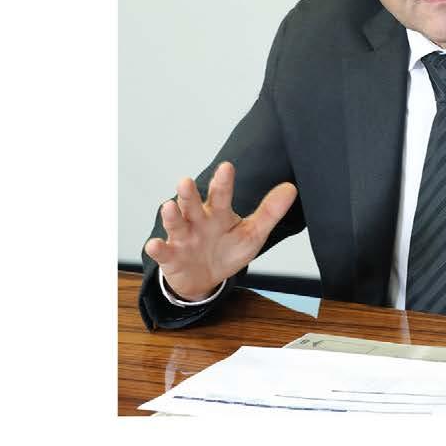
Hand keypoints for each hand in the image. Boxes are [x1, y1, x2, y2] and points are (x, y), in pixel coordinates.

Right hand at [145, 162, 297, 301]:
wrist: (203, 278)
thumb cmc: (226, 250)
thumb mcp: (252, 234)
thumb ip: (269, 213)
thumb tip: (291, 189)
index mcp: (218, 213)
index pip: (221, 195)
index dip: (224, 182)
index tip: (227, 167)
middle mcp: (197, 220)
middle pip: (192, 204)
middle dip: (188, 194)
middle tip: (186, 181)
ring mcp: (182, 237)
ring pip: (175, 223)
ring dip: (171, 215)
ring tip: (168, 206)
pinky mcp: (171, 256)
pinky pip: (163, 251)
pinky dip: (157, 249)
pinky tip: (154, 245)